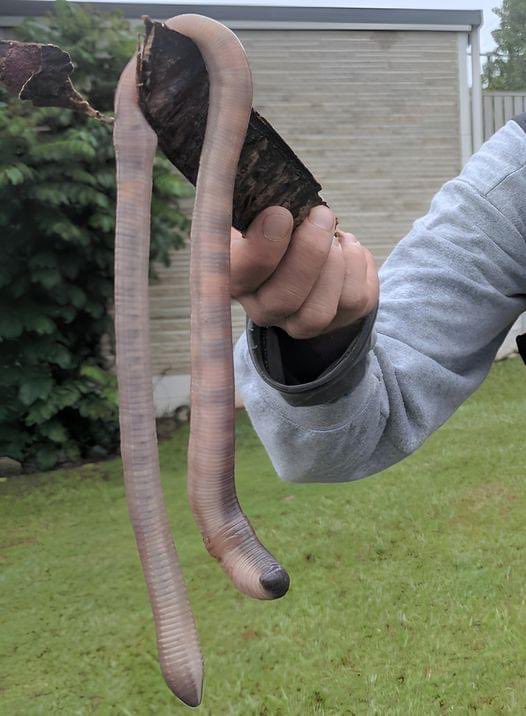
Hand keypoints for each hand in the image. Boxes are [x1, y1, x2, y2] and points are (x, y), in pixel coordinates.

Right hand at [230, 205, 378, 339]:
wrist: (301, 250)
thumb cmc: (275, 223)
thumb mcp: (256, 210)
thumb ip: (256, 199)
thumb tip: (269, 177)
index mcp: (235, 278)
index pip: (240, 277)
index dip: (262, 249)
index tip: (281, 213)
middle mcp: (263, 309)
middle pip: (283, 300)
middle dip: (309, 253)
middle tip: (322, 215)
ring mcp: (299, 322)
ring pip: (319, 312)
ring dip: (337, 264)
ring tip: (338, 235)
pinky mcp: (338, 321)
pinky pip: (356, 302)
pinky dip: (358, 265)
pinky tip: (348, 246)